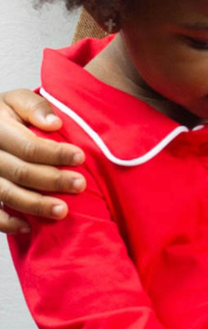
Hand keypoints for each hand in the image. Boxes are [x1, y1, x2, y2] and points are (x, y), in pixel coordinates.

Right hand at [0, 89, 85, 232]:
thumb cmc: (4, 114)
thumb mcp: (16, 100)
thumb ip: (34, 106)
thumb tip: (54, 123)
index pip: (28, 147)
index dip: (55, 154)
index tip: (80, 158)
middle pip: (20, 172)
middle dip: (52, 181)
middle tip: (80, 185)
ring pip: (6, 194)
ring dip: (36, 205)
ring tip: (63, 211)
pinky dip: (8, 223)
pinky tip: (29, 227)